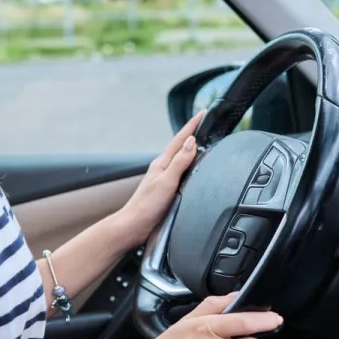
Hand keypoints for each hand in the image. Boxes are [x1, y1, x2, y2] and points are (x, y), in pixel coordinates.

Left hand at [118, 110, 204, 245]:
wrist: (134, 226)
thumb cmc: (147, 205)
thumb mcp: (167, 181)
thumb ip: (180, 161)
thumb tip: (191, 141)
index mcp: (163, 162)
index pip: (180, 139)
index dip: (192, 125)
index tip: (203, 113)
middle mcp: (163, 167)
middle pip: (180, 145)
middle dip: (193, 133)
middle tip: (204, 122)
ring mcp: (164, 178)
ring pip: (180, 158)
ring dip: (190, 148)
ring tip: (201, 140)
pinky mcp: (166, 189)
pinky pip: (180, 170)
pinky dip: (188, 164)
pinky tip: (192, 168)